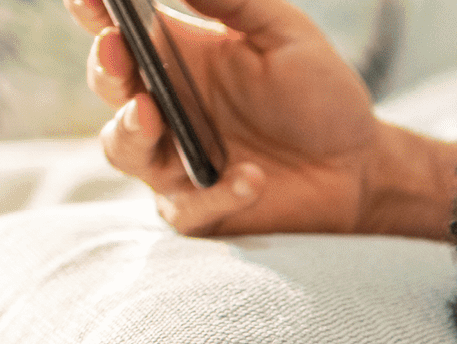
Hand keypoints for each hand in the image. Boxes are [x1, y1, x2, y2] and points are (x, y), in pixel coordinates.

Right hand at [69, 0, 445, 236]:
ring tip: (152, 113)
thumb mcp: (285, 34)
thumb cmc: (321, 96)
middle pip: (110, 85)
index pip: (116, 28)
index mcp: (176, 56)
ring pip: (123, 149)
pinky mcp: (201, 210)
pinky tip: (251, 176)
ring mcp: (175, 161)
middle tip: (118, 50)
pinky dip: (215, 194)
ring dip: (130, 130)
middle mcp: (165, 106)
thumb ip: (233, 2)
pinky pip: (188, 208)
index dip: (94, 12)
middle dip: (107, 67)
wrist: (362, 166)